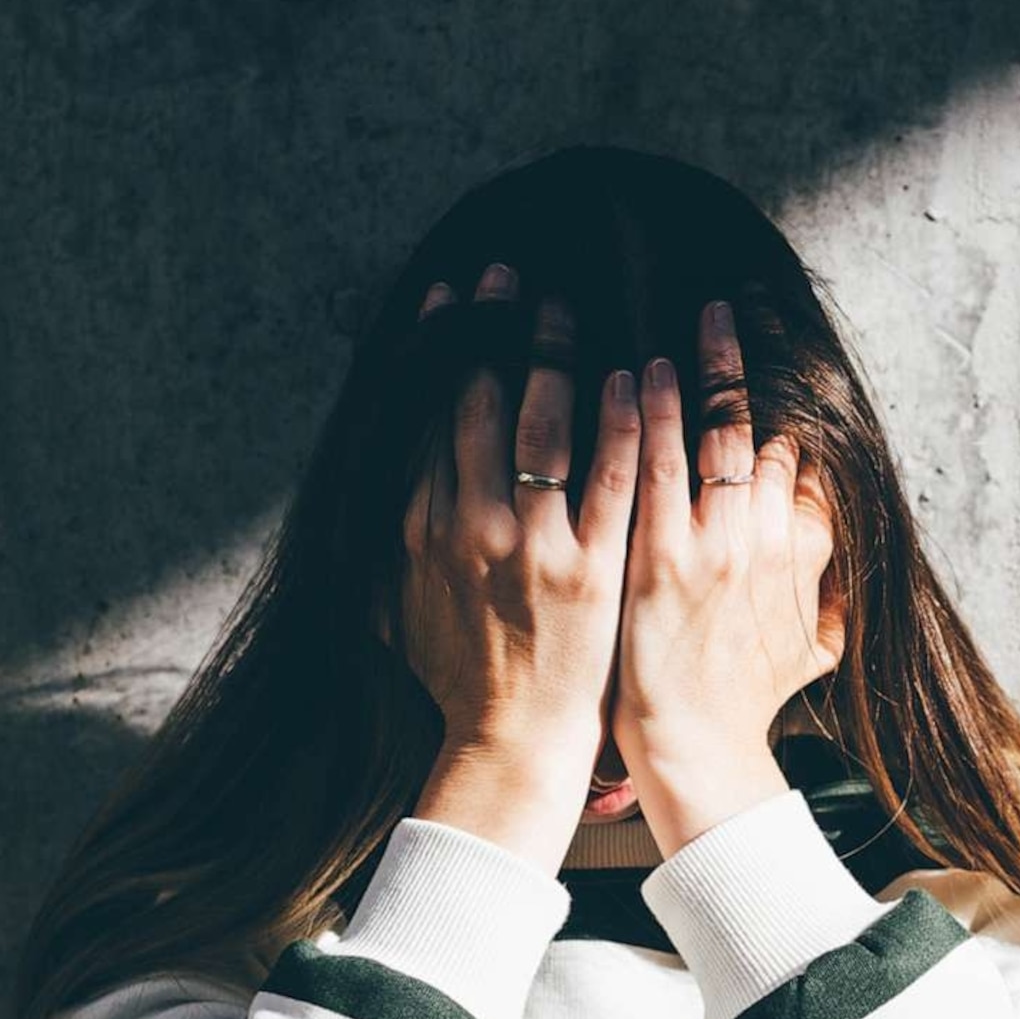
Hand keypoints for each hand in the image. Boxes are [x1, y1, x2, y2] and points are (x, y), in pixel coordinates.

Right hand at [376, 264, 642, 864]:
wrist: (509, 741)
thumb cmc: (462, 676)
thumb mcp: (403, 602)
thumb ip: (401, 537)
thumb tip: (393, 483)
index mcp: (420, 528)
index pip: (427, 417)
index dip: (438, 350)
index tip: (449, 301)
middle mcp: (467, 526)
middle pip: (476, 404)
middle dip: (488, 329)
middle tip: (504, 277)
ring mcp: (530, 546)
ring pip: (538, 426)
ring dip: (549, 354)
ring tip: (562, 306)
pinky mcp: (588, 569)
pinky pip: (607, 478)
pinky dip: (616, 423)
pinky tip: (627, 377)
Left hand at [609, 297, 845, 855]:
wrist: (691, 751)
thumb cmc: (743, 703)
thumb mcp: (813, 645)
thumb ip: (827, 590)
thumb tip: (840, 550)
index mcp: (799, 551)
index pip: (796, 456)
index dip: (782, 400)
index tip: (767, 351)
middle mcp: (763, 540)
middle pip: (758, 430)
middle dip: (744, 363)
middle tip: (727, 305)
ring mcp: (710, 545)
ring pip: (711, 435)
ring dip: (701, 371)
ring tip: (688, 322)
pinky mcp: (658, 558)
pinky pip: (654, 468)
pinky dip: (653, 416)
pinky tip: (642, 372)